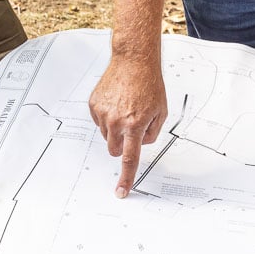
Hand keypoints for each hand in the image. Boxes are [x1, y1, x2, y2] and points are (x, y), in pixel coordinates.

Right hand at [88, 56, 167, 197]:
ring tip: (125, 109)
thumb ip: (152, 134)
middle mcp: (116, 121)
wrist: (133, 61)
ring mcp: (103, 113)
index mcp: (135, 124)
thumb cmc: (149, 85)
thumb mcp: (161, 112)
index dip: (125, 178)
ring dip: (115, 130)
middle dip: (122, 145)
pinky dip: (108, 117)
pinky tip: (117, 103)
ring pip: (106, 136)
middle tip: (131, 129)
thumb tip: (140, 144)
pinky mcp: (94, 105)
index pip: (129, 159)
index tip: (120, 192)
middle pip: (114, 150)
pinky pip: (99, 122)